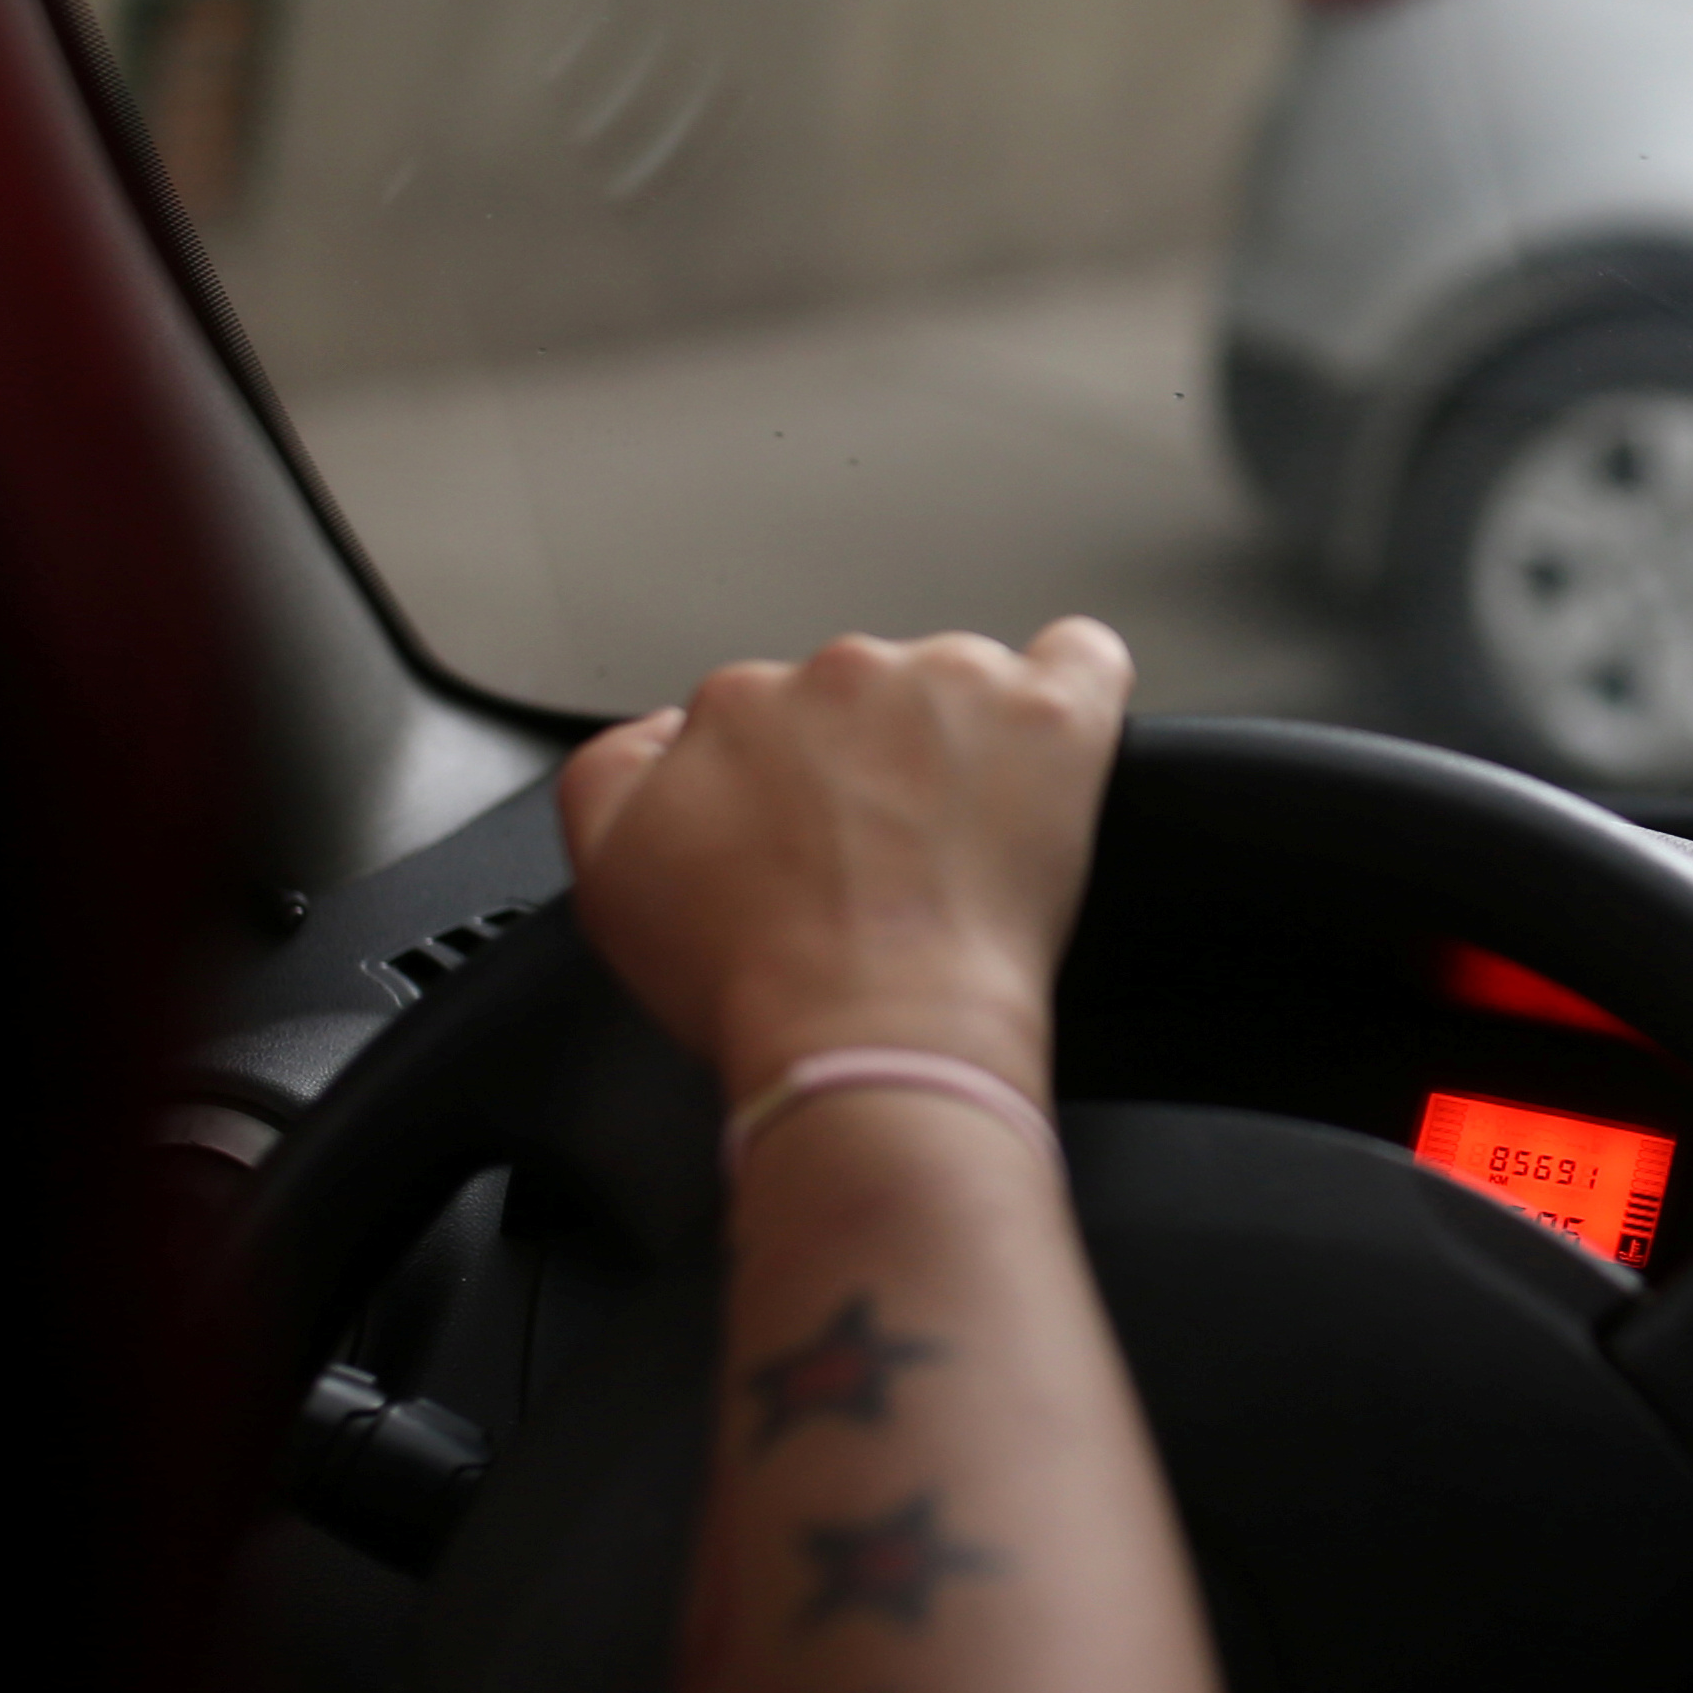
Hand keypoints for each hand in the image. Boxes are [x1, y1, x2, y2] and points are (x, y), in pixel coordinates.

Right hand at [558, 621, 1134, 1112]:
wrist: (868, 1034)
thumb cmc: (752, 978)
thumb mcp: (608, 876)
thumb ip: (613, 771)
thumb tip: (661, 731)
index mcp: (734, 703)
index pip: (772, 714)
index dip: (794, 783)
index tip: (812, 841)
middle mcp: (840, 674)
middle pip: (870, 694)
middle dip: (879, 759)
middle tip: (888, 856)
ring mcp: (953, 685)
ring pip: (966, 685)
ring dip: (967, 741)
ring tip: (967, 842)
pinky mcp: (1050, 715)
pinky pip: (1084, 658)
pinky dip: (1076, 691)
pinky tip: (1062, 751)